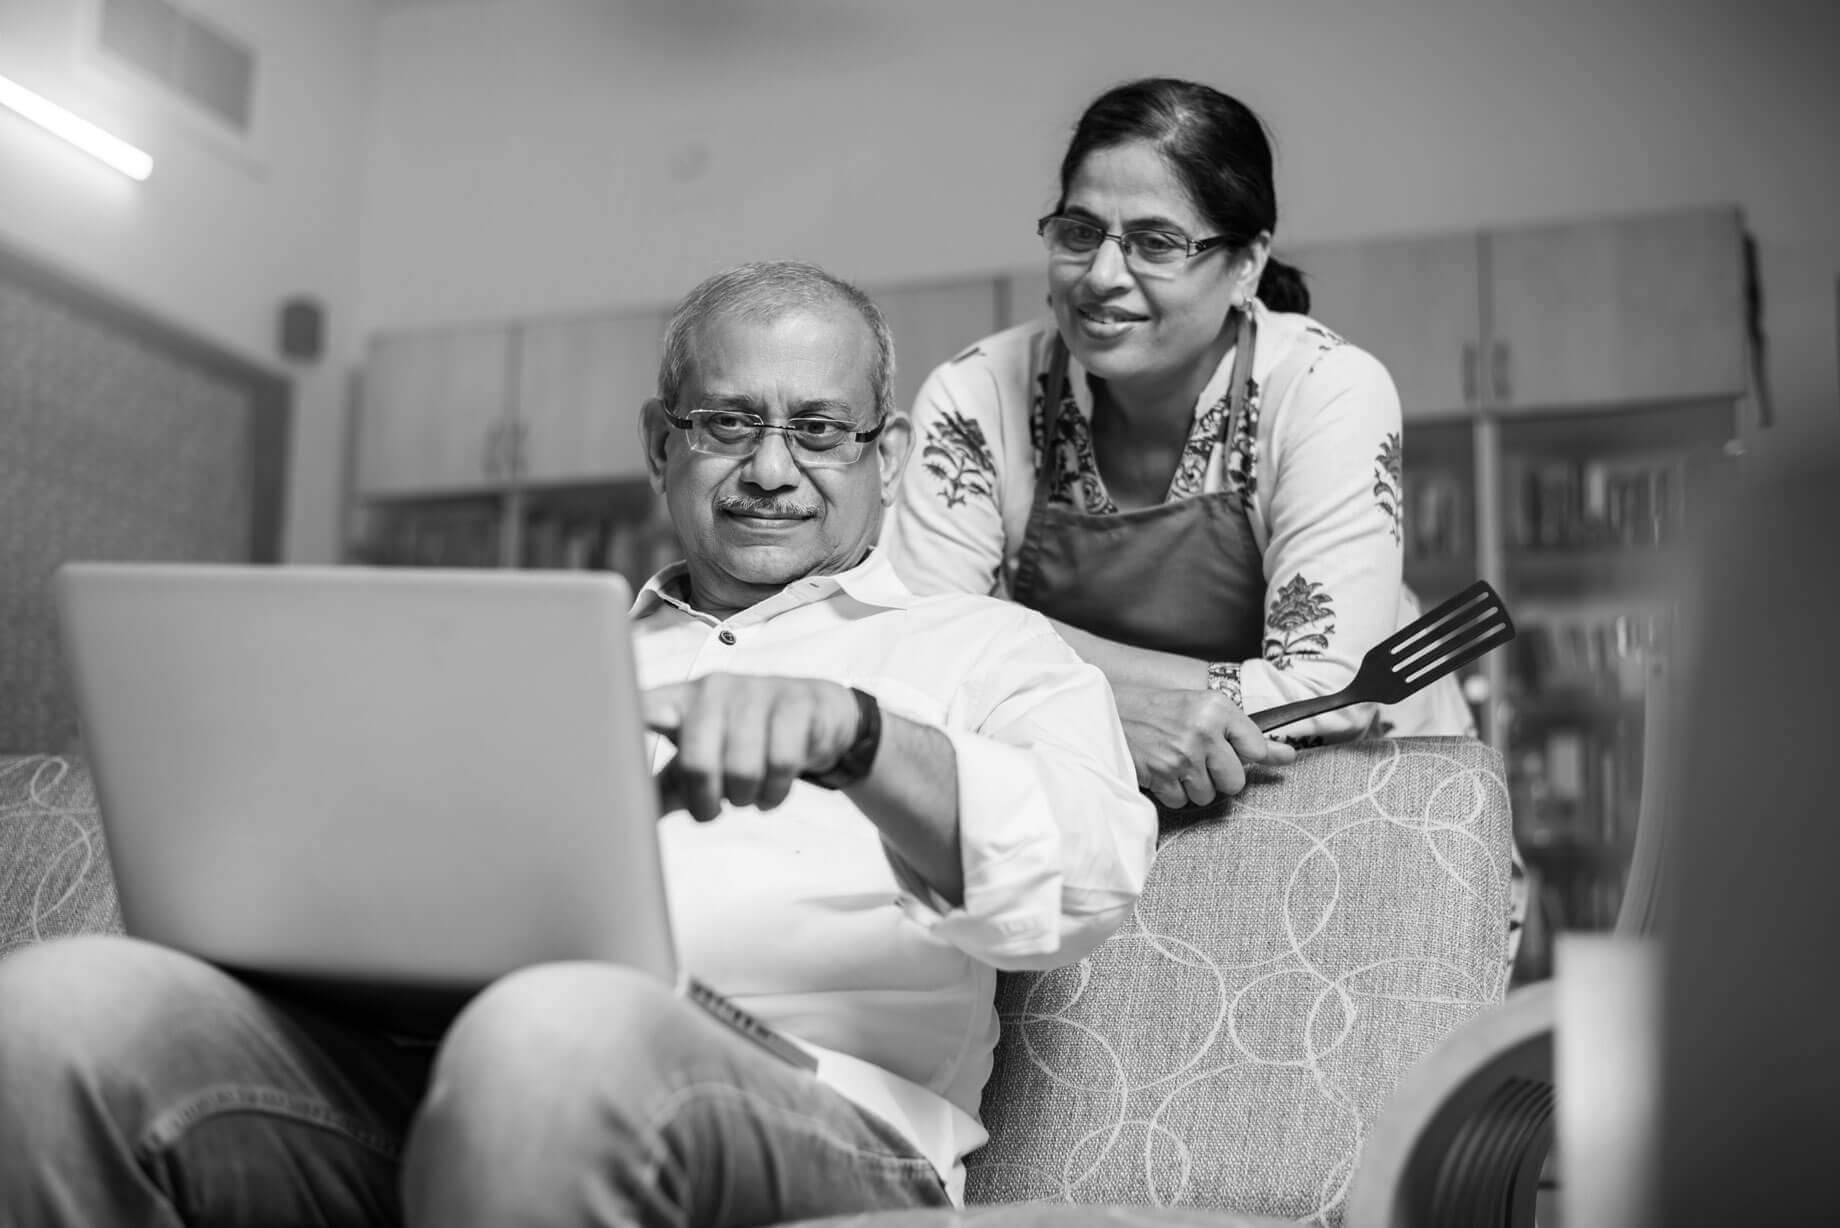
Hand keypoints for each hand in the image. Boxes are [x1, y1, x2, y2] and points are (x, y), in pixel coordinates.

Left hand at [641, 673, 862, 821]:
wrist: (816, 715)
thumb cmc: (745, 740)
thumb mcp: (703, 760)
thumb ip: (667, 787)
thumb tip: (625, 822)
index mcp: (679, 700)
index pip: (641, 705)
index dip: (621, 721)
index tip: (594, 742)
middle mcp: (713, 688)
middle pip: (696, 762)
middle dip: (707, 800)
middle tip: (716, 808)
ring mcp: (756, 690)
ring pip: (743, 767)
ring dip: (748, 797)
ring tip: (750, 794)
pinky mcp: (795, 701)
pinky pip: (782, 761)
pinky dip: (777, 790)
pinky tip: (774, 789)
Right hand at [1111, 684, 1296, 808]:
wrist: (1107, 711)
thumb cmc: (1159, 711)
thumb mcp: (1204, 710)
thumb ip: (1246, 734)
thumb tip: (1288, 756)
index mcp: (1218, 707)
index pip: (1256, 748)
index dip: (1243, 756)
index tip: (1231, 753)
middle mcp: (1204, 730)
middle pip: (1236, 781)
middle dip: (1219, 778)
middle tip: (1197, 760)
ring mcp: (1183, 755)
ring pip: (1208, 795)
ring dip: (1192, 786)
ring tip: (1174, 763)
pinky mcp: (1162, 774)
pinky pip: (1181, 802)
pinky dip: (1171, 793)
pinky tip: (1160, 772)